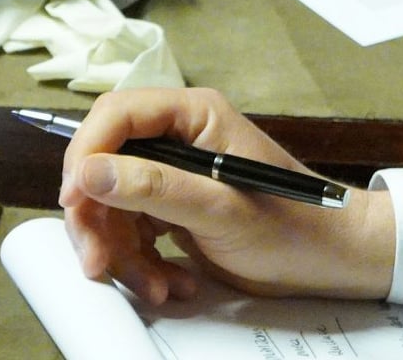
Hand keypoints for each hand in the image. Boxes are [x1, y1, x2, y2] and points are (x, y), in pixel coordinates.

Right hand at [59, 87, 395, 303]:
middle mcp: (180, 138)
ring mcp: (175, 174)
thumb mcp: (220, 210)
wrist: (329, 260)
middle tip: (99, 263)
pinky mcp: (174, 208)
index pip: (116, 115)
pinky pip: (132, 232)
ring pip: (113, 207)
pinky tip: (171, 284)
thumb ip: (154, 188)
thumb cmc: (292, 225)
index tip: (74, 200)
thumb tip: (90, 171)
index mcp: (195, 115)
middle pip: (104, 166)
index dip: (86, 154)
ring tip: (158, 287)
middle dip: (98, 220)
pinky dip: (141, 264)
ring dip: (123, 254)